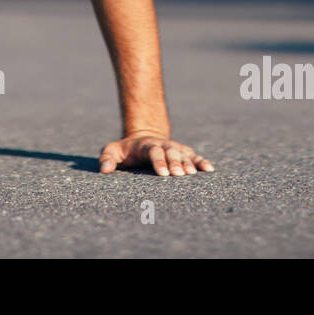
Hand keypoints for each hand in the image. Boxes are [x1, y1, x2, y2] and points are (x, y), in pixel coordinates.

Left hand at [98, 130, 214, 175]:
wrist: (143, 139)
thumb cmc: (126, 150)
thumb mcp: (113, 150)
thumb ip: (107, 158)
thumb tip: (104, 170)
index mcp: (147, 145)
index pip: (154, 152)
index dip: (159, 161)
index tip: (162, 174)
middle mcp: (163, 145)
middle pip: (171, 152)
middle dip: (175, 163)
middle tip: (180, 175)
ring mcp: (175, 148)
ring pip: (184, 154)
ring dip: (189, 163)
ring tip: (193, 173)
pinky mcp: (183, 153)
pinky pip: (194, 156)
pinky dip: (202, 161)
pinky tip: (209, 169)